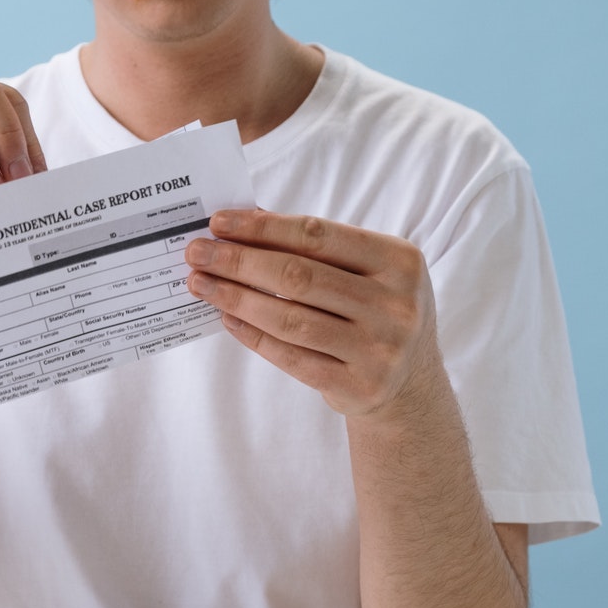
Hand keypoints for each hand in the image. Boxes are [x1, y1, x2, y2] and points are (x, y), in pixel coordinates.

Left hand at [184, 209, 442, 420]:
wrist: (410, 382)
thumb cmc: (377, 310)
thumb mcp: (368, 270)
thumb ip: (317, 247)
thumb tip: (245, 221)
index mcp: (400, 261)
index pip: (318, 235)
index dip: (263, 228)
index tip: (218, 222)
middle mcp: (395, 305)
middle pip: (298, 276)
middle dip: (239, 262)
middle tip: (197, 253)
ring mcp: (379, 350)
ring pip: (290, 319)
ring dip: (236, 299)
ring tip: (201, 284)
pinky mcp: (357, 386)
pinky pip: (291, 357)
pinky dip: (253, 336)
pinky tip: (227, 318)